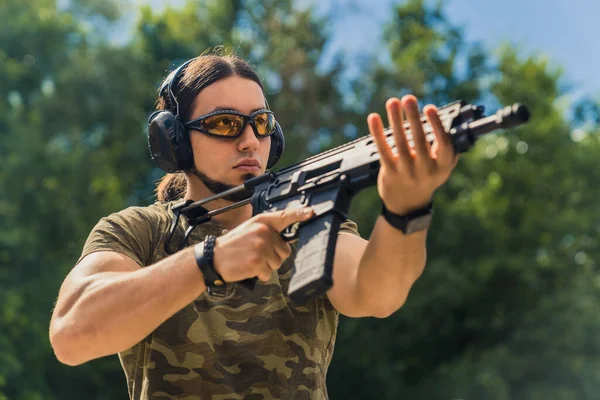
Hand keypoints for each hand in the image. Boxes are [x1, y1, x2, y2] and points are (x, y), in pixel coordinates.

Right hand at [212, 207, 313, 281]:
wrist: (214, 257)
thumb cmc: (234, 245)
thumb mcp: (250, 229)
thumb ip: (268, 231)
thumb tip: (288, 238)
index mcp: (262, 222)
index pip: (284, 216)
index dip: (299, 214)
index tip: (311, 213)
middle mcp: (263, 232)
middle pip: (285, 250)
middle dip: (274, 256)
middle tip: (256, 254)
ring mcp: (261, 247)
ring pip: (278, 263)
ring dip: (266, 266)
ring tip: (251, 260)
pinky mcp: (258, 262)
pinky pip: (269, 273)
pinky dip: (260, 275)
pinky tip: (248, 268)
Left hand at [368, 95, 458, 214]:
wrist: (407, 203)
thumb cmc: (427, 178)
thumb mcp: (443, 168)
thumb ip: (449, 150)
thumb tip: (455, 123)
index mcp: (442, 166)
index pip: (443, 144)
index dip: (437, 125)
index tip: (430, 107)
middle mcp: (425, 170)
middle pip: (419, 140)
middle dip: (413, 117)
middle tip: (408, 98)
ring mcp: (406, 172)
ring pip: (400, 142)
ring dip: (395, 119)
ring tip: (393, 101)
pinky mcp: (389, 172)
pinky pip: (382, 149)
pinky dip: (377, 133)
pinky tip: (374, 118)